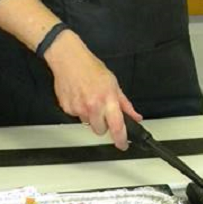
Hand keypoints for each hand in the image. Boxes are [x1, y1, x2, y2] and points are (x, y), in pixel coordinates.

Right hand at [43, 30, 141, 149]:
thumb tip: (135, 116)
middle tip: (102, 109)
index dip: (121, 139)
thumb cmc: (89, 67)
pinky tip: (79, 96)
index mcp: (107, 98)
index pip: (117, 127)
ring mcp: (79, 108)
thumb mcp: (113, 82)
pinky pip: (76, 117)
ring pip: (88, 124)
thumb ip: (124, 103)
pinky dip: (79, 110)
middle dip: (103, 124)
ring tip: (89, 98)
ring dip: (90, 116)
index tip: (123, 144)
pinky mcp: (67, 109)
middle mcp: (93, 106)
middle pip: (101, 130)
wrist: (68, 59)